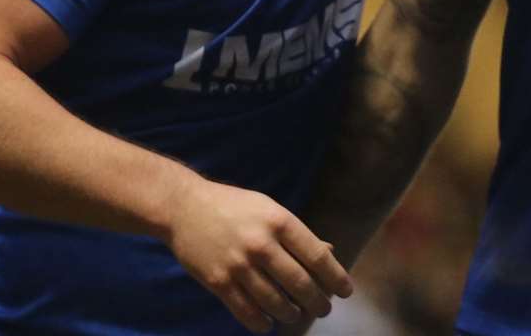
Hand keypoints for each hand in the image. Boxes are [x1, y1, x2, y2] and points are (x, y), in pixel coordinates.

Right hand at [164, 178, 352, 332]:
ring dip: (292, 314)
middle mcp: (262, 244)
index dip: (336, 277)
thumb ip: (297, 233)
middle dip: (318, 302)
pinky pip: (247, 312)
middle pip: (300, 284)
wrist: (184, 207)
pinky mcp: (218, 282)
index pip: (317, 256)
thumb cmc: (234, 206)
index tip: (346, 291)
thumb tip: (329, 252)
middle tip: (324, 309)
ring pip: (276, 302)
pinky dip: (262, 323)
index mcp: (279, 221)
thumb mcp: (270, 209)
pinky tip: (269, 324)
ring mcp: (239, 265)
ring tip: (297, 314)